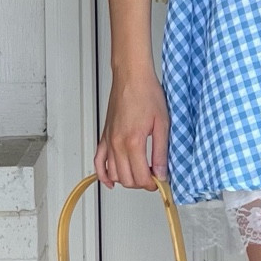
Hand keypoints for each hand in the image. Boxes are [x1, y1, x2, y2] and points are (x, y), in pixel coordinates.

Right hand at [96, 69, 168, 187]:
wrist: (132, 77)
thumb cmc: (147, 93)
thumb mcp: (162, 123)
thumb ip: (161, 152)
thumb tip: (161, 173)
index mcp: (133, 141)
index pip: (140, 177)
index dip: (152, 184)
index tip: (160, 181)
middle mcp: (117, 144)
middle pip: (126, 179)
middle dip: (141, 183)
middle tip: (154, 176)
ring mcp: (109, 141)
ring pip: (113, 174)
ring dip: (126, 180)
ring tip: (140, 173)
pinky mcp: (104, 136)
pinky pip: (98, 162)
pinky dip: (103, 175)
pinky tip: (111, 181)